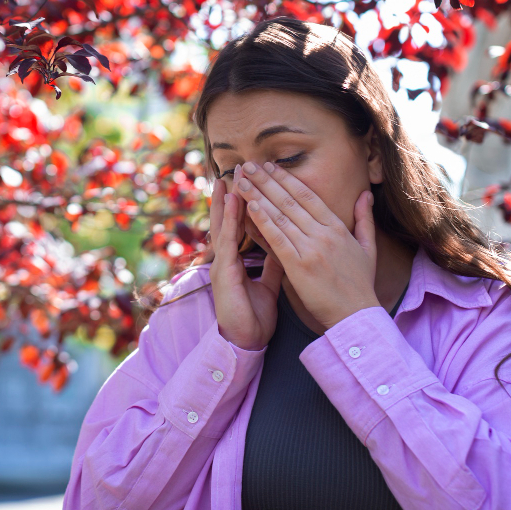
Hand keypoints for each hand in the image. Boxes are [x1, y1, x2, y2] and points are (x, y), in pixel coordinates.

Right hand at [207, 165, 284, 350]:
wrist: (246, 340)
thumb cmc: (254, 315)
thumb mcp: (270, 282)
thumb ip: (276, 262)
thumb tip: (288, 244)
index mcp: (239, 259)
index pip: (243, 225)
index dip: (248, 203)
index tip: (255, 180)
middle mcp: (228, 257)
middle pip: (230, 219)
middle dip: (234, 194)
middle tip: (238, 168)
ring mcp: (222, 263)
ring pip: (224, 224)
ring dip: (226, 199)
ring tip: (232, 175)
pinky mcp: (222, 272)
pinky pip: (226, 240)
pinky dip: (229, 219)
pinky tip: (232, 202)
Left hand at [232, 160, 379, 329]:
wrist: (356, 315)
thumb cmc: (360, 284)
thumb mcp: (368, 248)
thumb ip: (364, 219)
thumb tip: (365, 195)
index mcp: (338, 228)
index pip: (308, 196)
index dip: (286, 180)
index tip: (270, 166)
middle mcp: (324, 234)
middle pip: (290, 201)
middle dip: (266, 181)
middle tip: (247, 165)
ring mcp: (311, 248)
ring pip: (280, 216)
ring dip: (258, 195)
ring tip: (242, 180)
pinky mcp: (299, 265)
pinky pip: (277, 238)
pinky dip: (263, 221)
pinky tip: (250, 207)